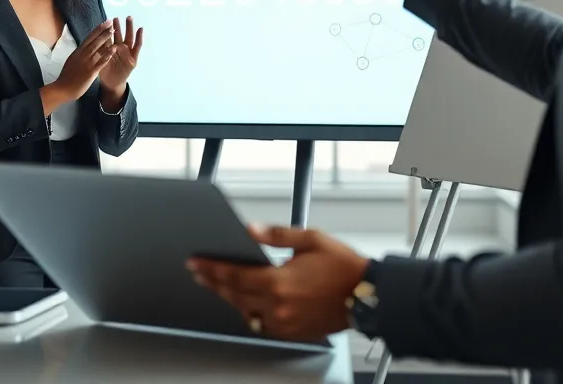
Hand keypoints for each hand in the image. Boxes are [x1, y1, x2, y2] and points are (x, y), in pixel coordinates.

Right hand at [53, 19, 116, 100]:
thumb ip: (79, 53)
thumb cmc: (67, 76)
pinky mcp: (90, 71)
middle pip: (94, 40)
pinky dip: (107, 55)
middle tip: (111, 23)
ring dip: (106, 39)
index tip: (104, 22)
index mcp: (78, 52)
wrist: (63, 88)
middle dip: (103, 31)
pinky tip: (113, 49)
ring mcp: (86, 63)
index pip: (88, 38)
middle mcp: (82, 55)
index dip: (97, 30)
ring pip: (97, 48)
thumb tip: (85, 46)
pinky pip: (100, 62)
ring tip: (114, 32)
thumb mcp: (72, 60)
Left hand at [98, 16, 142, 92]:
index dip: (107, 28)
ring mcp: (127, 52)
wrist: (111, 83)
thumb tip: (92, 38)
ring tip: (128, 18)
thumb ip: (98, 49)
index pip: (109, 35)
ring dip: (129, 28)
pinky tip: (140, 29)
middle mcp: (119, 48)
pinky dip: (139, 38)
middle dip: (118, 25)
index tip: (105, 20)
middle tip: (116, 17)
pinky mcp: (133, 58)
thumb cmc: (104, 71)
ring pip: (129, 37)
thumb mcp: (99, 59)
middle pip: (119, 34)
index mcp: (110, 47)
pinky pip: (137, 46)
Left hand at [187, 225, 368, 340]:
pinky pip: (262, 324)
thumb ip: (276, 235)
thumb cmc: (343, 267)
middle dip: (214, 283)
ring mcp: (285, 323)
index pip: (234, 275)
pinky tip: (246, 302)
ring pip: (246, 312)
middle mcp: (279, 306)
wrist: (367, 295)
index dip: (211, 269)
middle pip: (234, 295)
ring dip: (230, 298)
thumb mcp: (310, 239)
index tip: (195, 263)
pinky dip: (250, 312)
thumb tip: (250, 230)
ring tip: (219, 285)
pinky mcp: (293, 332)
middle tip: (199, 273)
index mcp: (280, 282)